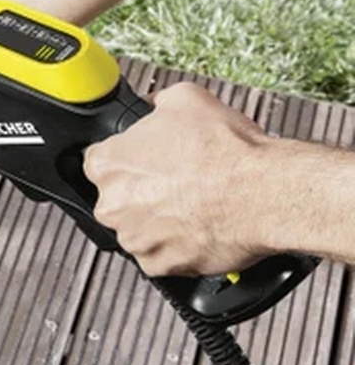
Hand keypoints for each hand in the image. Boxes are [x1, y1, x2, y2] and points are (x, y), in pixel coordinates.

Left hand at [82, 82, 273, 276]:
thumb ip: (157, 103)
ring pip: (138, 228)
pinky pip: (159, 255)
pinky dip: (176, 245)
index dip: (128, 158)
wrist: (264, 194)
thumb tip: (155, 105)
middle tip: (177, 183)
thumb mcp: (186, 99)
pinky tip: (198, 226)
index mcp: (108, 164)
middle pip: (118, 197)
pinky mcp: (158, 265)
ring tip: (193, 204)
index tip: (147, 161)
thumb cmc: (227, 152)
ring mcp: (134, 238)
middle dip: (143, 191)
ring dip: (159, 219)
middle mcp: (112, 204)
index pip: (100, 160)